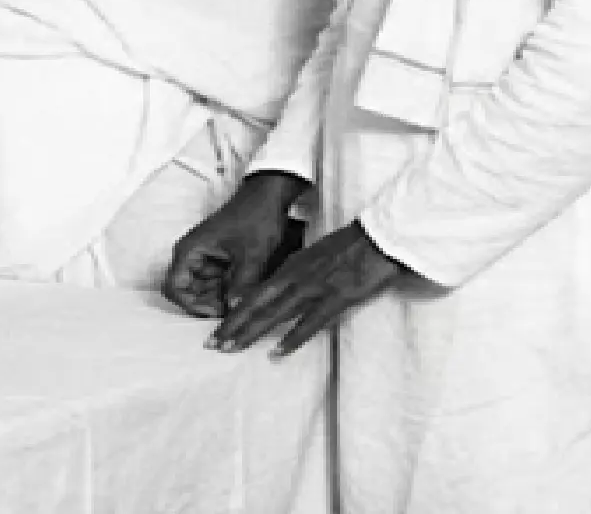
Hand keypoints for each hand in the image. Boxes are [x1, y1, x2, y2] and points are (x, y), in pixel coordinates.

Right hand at [164, 172, 308, 317]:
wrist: (270, 196)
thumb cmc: (256, 218)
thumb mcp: (252, 254)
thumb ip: (242, 285)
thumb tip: (234, 311)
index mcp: (190, 251)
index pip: (174, 287)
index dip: (191, 305)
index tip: (215, 312)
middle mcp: (192, 256)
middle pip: (189, 291)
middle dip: (208, 305)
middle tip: (234, 311)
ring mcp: (206, 258)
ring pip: (205, 289)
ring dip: (220, 299)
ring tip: (242, 304)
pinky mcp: (219, 260)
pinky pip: (218, 282)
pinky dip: (229, 291)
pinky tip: (245, 294)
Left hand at [209, 220, 407, 356]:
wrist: (379, 238)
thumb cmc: (349, 248)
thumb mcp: (313, 257)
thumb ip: (296, 275)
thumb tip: (281, 293)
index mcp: (290, 267)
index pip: (255, 293)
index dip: (235, 311)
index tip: (219, 328)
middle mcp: (295, 277)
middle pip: (257, 304)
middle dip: (232, 325)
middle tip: (212, 344)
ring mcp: (314, 288)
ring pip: (274, 314)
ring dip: (251, 332)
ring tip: (231, 348)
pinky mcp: (335, 298)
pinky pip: (310, 323)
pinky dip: (293, 338)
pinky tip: (277, 352)